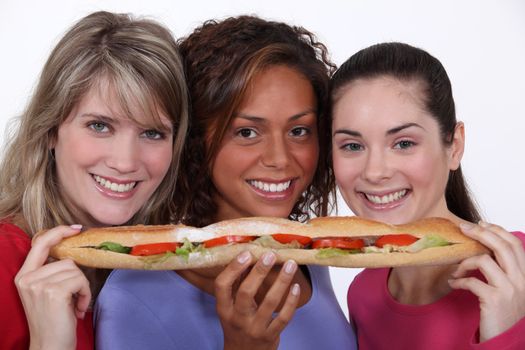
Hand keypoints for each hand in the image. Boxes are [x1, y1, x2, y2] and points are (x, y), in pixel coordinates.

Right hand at [15, 225, 90, 349]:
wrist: (50, 347)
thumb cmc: (54, 320)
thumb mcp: (46, 292)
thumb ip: (51, 272)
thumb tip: (70, 251)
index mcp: (23, 276)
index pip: (39, 243)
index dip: (58, 232)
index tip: (75, 228)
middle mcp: (27, 278)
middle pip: (66, 260)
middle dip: (77, 278)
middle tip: (74, 298)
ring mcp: (39, 284)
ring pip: (75, 270)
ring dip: (82, 288)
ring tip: (75, 305)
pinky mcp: (54, 291)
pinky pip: (81, 280)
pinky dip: (85, 294)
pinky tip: (77, 310)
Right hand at [215, 251, 300, 349]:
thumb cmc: (237, 325)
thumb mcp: (230, 308)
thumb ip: (236, 286)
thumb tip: (248, 256)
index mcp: (224, 309)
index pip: (222, 286)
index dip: (233, 268)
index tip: (246, 253)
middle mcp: (237, 319)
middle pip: (246, 292)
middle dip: (259, 272)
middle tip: (270, 255)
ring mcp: (254, 329)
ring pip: (270, 302)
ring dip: (281, 281)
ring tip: (290, 265)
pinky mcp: (270, 336)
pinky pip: (284, 317)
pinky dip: (291, 301)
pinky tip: (295, 287)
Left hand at [449, 221, 524, 341]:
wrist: (507, 342)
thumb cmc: (504, 314)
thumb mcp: (510, 290)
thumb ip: (504, 271)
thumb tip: (485, 249)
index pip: (515, 244)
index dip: (498, 230)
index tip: (481, 224)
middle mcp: (521, 280)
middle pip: (501, 246)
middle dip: (481, 233)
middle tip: (463, 228)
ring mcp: (509, 289)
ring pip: (483, 260)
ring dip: (464, 263)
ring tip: (456, 272)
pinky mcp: (494, 299)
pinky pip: (471, 281)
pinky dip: (458, 281)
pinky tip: (453, 284)